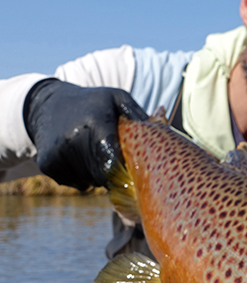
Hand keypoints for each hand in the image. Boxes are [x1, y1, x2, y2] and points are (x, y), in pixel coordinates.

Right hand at [23, 79, 146, 189]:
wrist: (47, 105)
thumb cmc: (92, 103)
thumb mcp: (116, 99)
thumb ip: (139, 114)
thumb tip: (164, 114)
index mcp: (94, 123)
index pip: (114, 160)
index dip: (125, 169)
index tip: (132, 168)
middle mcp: (73, 140)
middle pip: (104, 176)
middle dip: (115, 173)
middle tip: (116, 159)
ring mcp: (58, 154)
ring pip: (91, 182)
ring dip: (99, 175)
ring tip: (96, 153)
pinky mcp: (47, 166)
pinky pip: (77, 184)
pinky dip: (84, 177)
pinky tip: (81, 158)